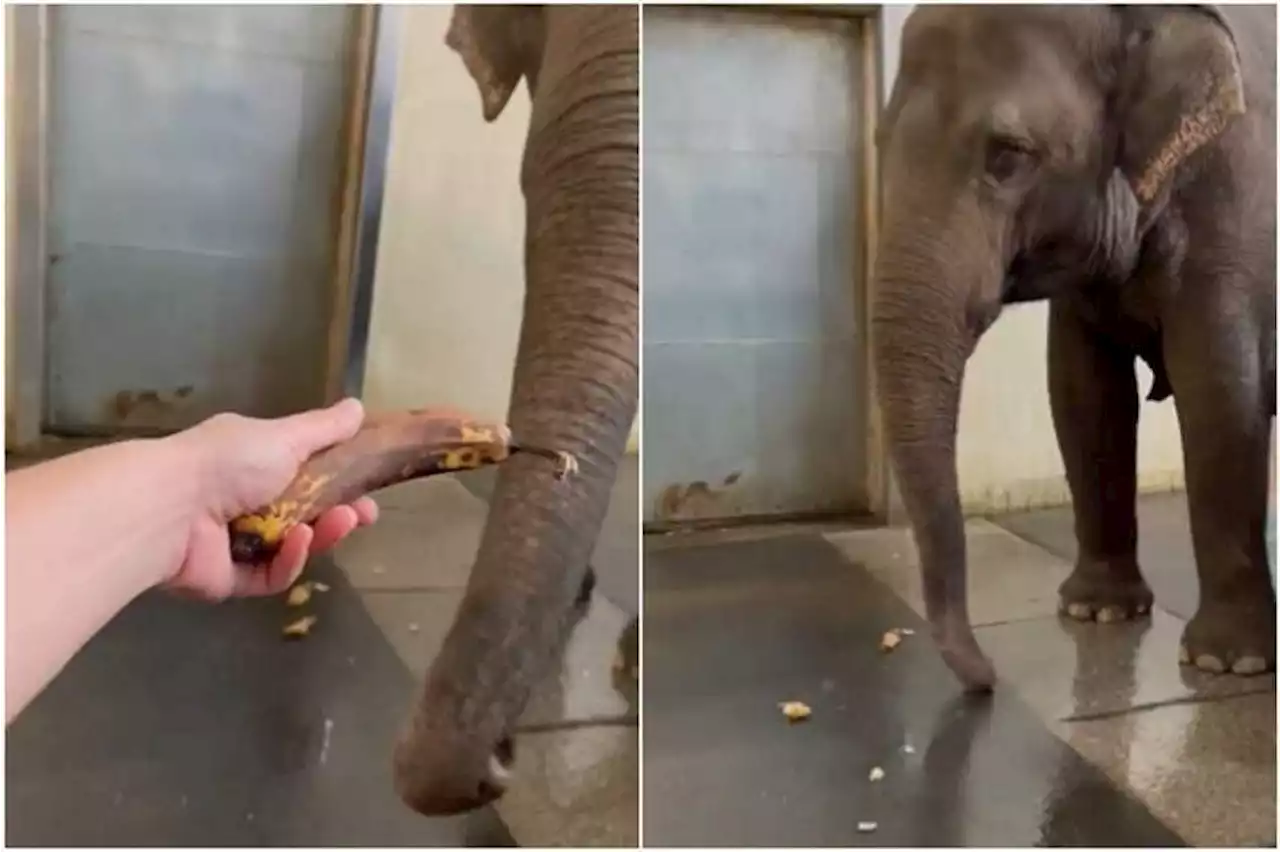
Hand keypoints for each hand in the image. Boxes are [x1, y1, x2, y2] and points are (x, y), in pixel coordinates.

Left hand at [165, 398, 379, 599]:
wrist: (170, 507)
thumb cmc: (228, 461)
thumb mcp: (284, 437)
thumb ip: (323, 429)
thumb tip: (357, 407)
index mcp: (253, 462)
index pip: (305, 475)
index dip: (340, 482)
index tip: (368, 488)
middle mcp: (243, 501)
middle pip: (304, 515)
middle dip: (338, 515)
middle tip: (363, 515)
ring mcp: (235, 543)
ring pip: (292, 547)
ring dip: (322, 534)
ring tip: (341, 522)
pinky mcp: (229, 580)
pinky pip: (270, 575)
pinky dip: (289, 559)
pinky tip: (301, 542)